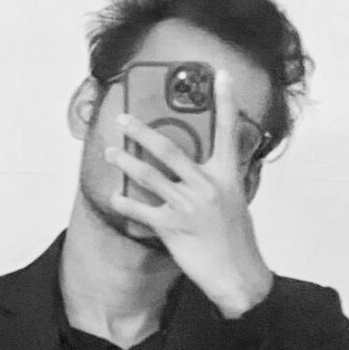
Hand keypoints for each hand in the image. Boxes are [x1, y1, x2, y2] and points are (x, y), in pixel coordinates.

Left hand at [104, 68, 273, 318]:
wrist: (238, 275)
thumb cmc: (233, 239)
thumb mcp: (232, 201)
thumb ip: (215, 179)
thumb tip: (196, 165)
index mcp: (227, 175)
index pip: (228, 131)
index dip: (223, 101)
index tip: (217, 74)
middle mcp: (208, 185)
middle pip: (170, 149)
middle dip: (142, 132)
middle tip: (124, 119)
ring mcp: (189, 205)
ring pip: (148, 175)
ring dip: (125, 162)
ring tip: (110, 152)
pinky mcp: (173, 227)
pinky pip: (140, 210)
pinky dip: (124, 203)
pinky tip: (113, 197)